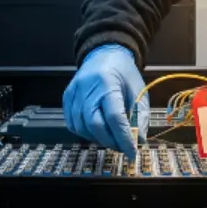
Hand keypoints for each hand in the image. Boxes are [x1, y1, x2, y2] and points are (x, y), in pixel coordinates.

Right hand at [62, 44, 148, 159]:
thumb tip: (138, 141)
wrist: (104, 54)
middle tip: (122, 147)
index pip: (114, 118)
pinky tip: (96, 129)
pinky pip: (72, 123)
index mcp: (108, 84)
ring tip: (110, 137)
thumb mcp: (138, 92)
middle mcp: (87, 88)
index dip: (123, 138)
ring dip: (97, 138)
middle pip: (94, 125)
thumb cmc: (124, 73)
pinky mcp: (66, 97)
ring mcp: (74, 93)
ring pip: (81, 127)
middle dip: (110, 141)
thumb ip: (139, 117)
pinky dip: (85, 132)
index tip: (132, 153)